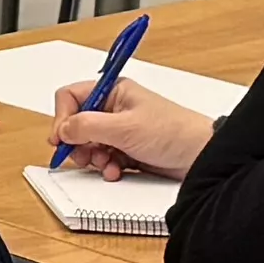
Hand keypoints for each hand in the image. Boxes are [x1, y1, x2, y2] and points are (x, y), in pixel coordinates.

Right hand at [47, 76, 214, 178]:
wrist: (201, 156)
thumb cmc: (172, 132)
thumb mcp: (124, 128)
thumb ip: (88, 126)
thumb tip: (63, 130)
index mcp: (113, 91)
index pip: (71, 97)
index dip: (63, 118)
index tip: (62, 138)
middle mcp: (114, 108)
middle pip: (77, 123)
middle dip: (77, 142)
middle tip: (83, 156)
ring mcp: (120, 130)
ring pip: (88, 144)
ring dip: (93, 157)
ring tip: (106, 164)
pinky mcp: (127, 150)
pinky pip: (104, 158)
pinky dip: (106, 167)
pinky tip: (116, 171)